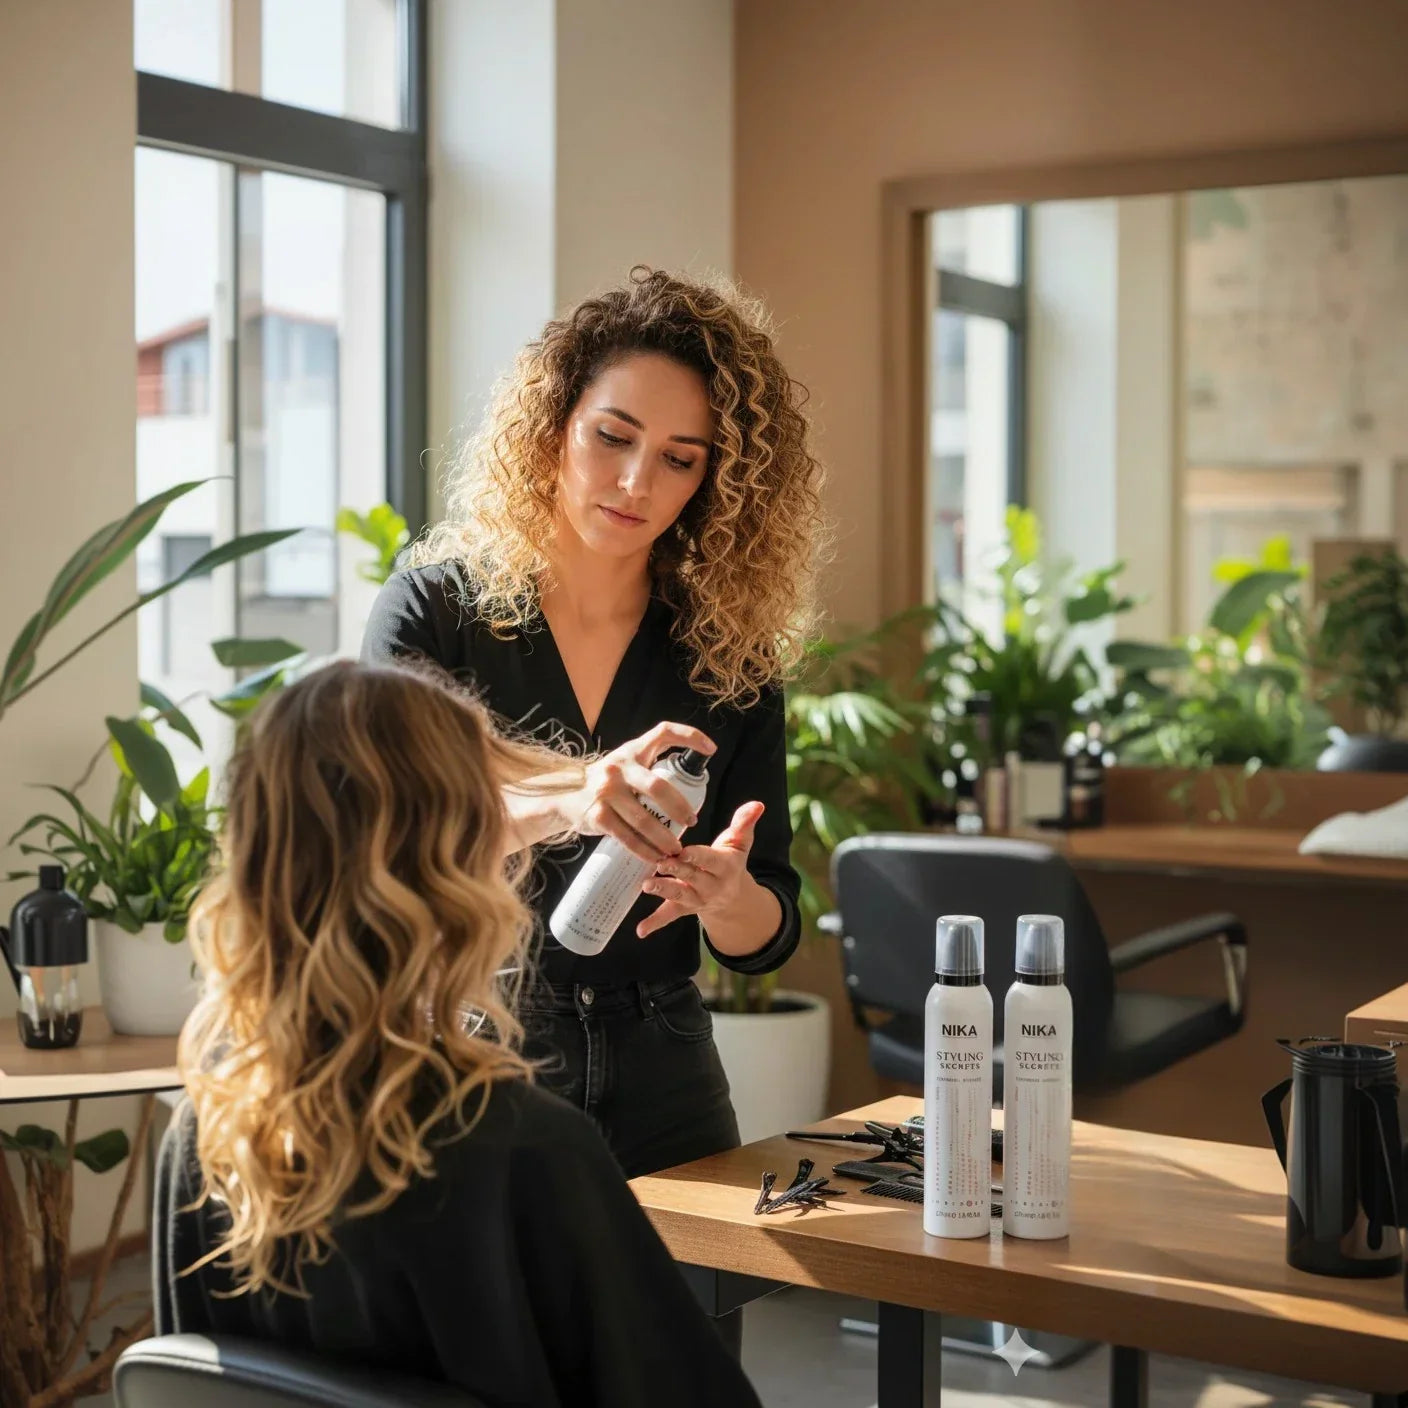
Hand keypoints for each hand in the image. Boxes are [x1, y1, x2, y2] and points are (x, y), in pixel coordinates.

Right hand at [563, 722, 714, 862]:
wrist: (564, 795)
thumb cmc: (607, 782)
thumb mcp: (626, 764)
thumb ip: (650, 768)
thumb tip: (689, 781)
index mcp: (632, 751)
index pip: (663, 732)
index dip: (689, 736)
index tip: (711, 749)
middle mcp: (618, 767)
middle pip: (658, 787)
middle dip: (680, 808)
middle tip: (692, 821)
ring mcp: (606, 791)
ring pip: (644, 819)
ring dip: (664, 837)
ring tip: (676, 848)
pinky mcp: (597, 815)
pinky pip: (627, 836)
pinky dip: (645, 849)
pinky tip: (655, 856)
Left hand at [637, 802, 764, 937]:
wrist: (733, 897)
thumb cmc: (731, 861)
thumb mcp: (740, 842)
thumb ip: (744, 822)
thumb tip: (757, 804)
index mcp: (725, 867)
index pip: (711, 860)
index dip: (698, 856)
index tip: (683, 851)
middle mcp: (712, 885)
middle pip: (693, 877)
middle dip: (677, 870)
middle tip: (660, 863)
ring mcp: (697, 899)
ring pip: (680, 895)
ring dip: (664, 890)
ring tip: (647, 885)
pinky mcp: (684, 908)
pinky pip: (670, 915)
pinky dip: (655, 923)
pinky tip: (641, 930)